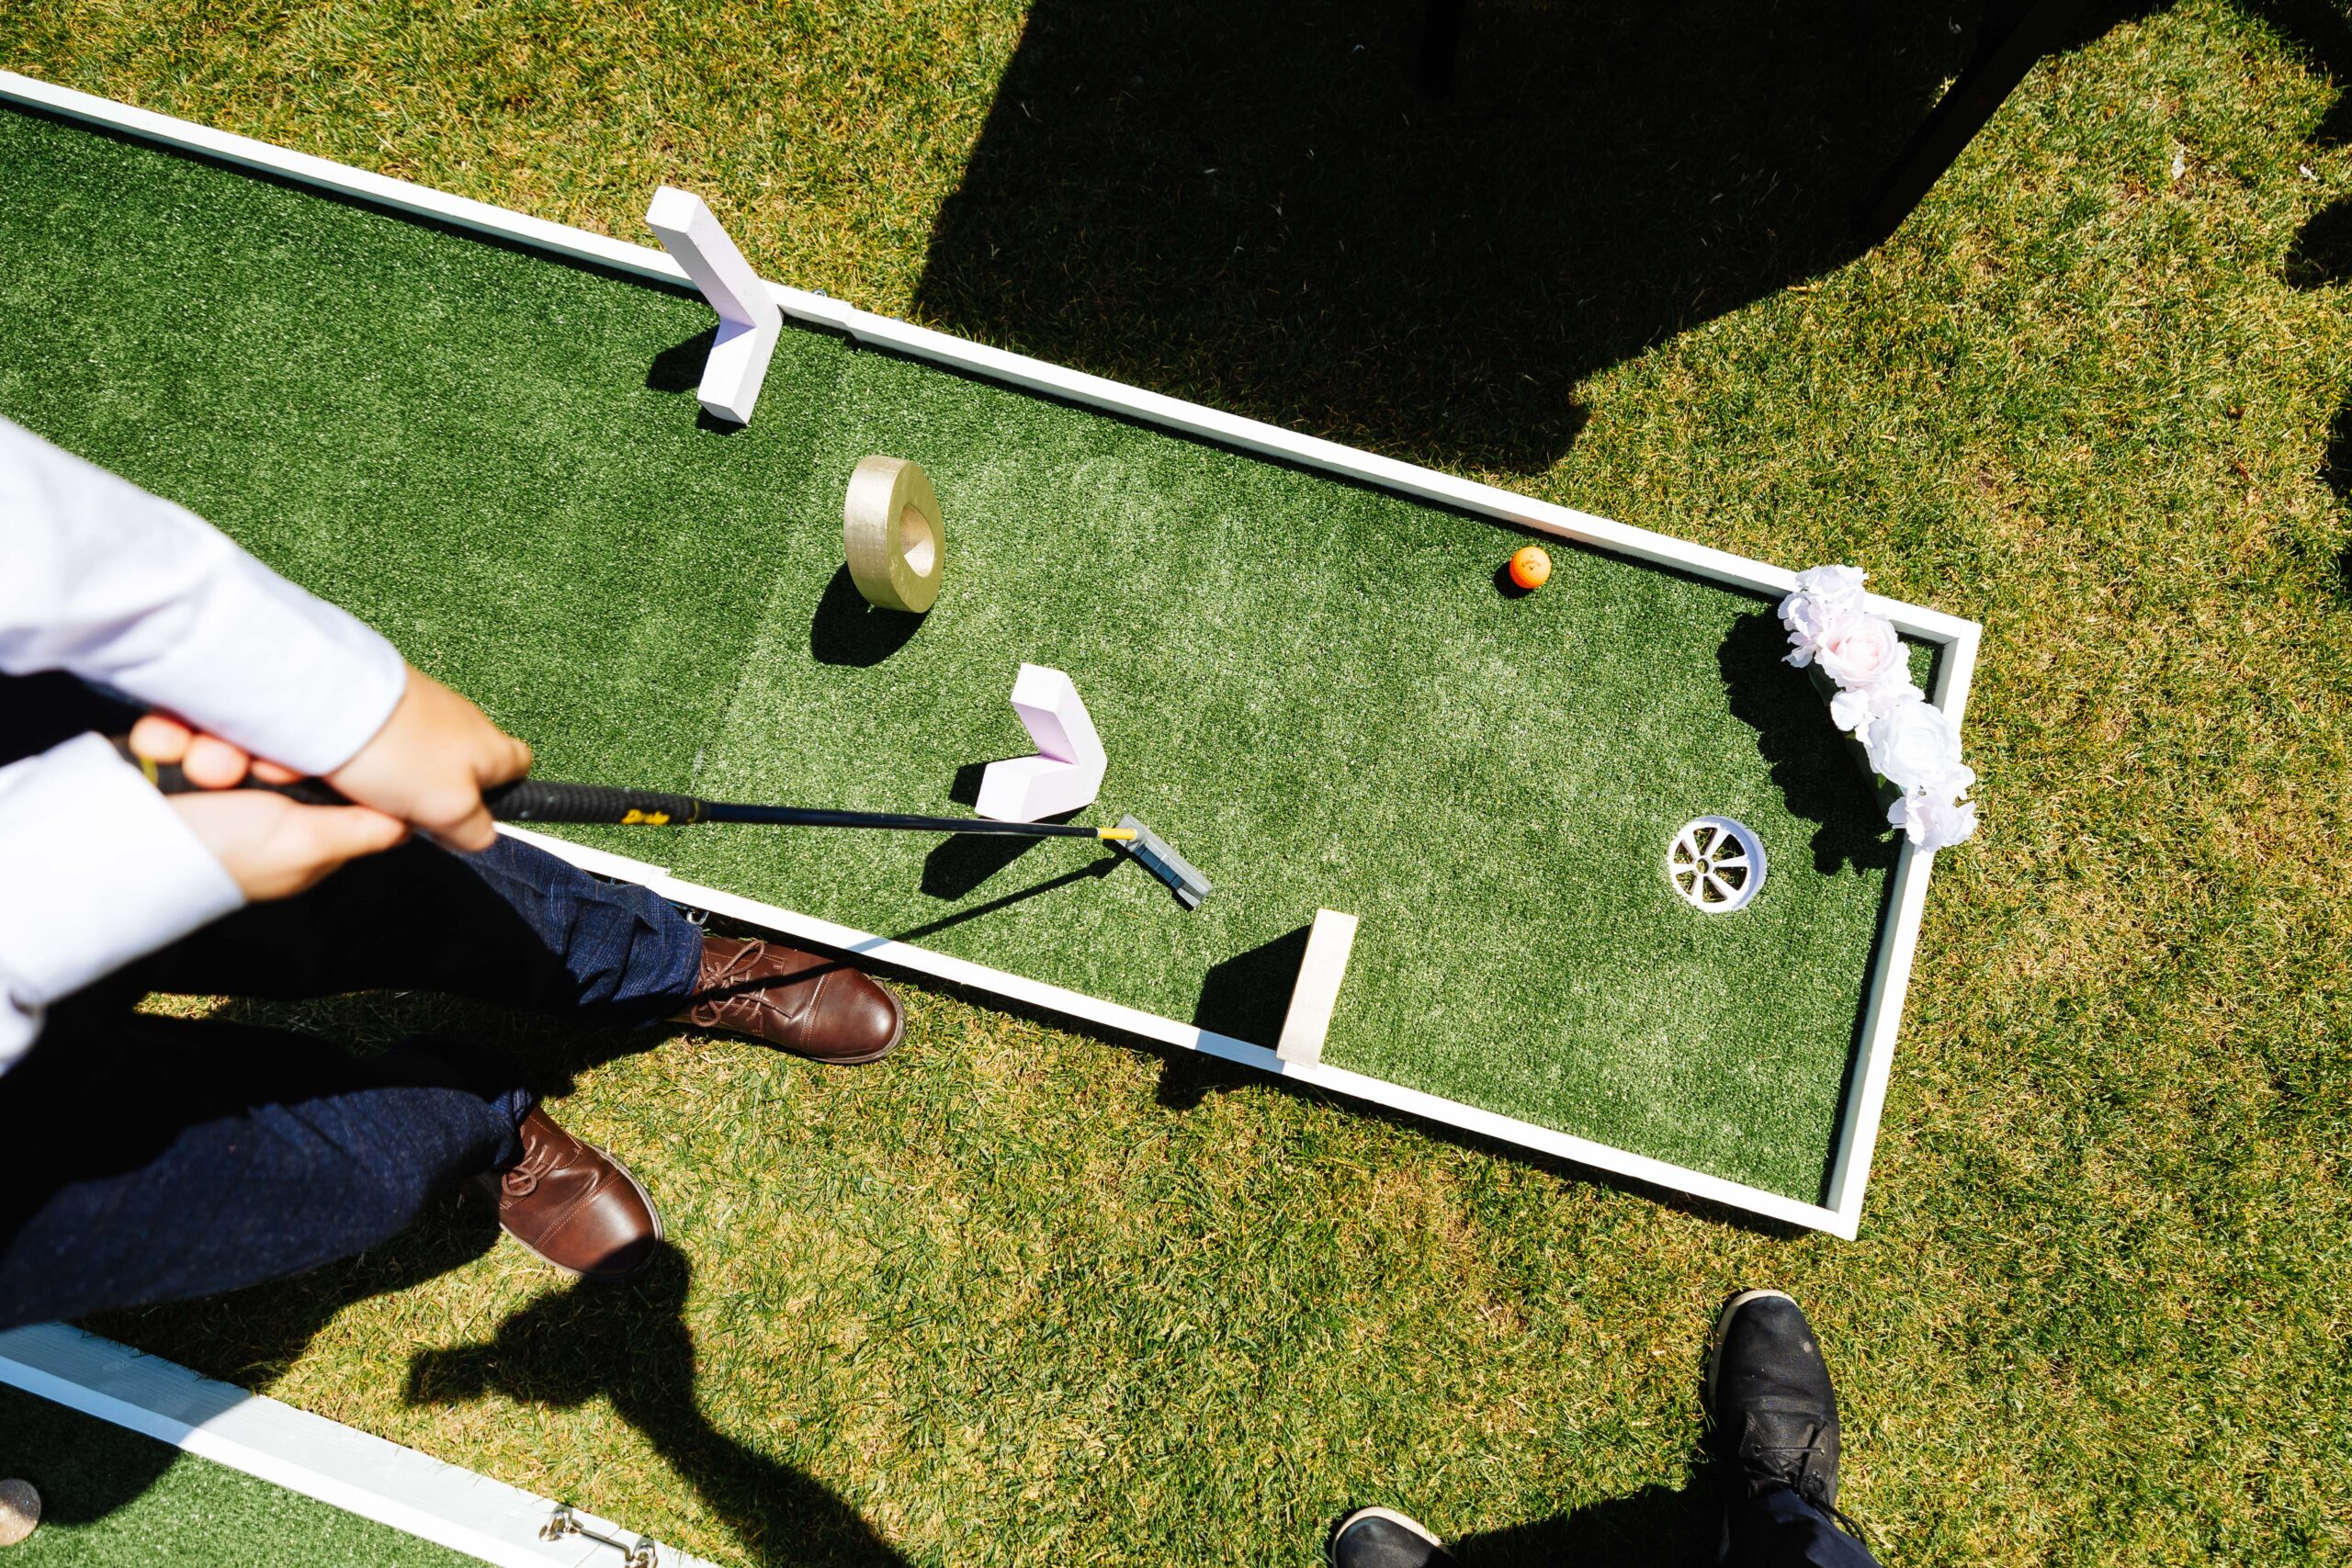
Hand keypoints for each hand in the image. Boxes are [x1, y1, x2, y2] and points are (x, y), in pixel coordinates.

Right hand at [128, 713, 410, 899]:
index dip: (324, 749)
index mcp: (308, 822)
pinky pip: (180, 725)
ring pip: (230, 727)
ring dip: (210, 740)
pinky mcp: (171, 760)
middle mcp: (266, 799)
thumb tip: (414, 819)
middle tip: (243, 766)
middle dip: (258, 744)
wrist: (115, 851)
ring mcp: (217, 778)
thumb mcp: (305, 844)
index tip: (299, 756)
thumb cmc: (224, 855)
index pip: (337, 768)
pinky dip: (169, 736)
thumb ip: (362, 830)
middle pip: (282, 740)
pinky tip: (163, 751)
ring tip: (201, 766)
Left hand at [326, 666, 532, 851]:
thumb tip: (481, 836)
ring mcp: (429, 704)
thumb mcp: (449, 810)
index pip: (521, 770)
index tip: (469, 816)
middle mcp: (468, 720)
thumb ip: (475, 830)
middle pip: (465, 766)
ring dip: (403, 773)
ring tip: (372, 786)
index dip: (500, 797)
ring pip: (424, 753)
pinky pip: (391, 735)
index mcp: (494, 749)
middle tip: (410, 810)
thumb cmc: (400, 753)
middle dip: (438, 791)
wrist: (337, 697)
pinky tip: (353, 762)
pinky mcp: (391, 695)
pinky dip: (376, 752)